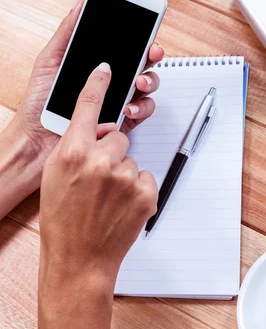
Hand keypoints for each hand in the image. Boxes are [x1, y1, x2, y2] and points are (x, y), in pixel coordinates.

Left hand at [11, 0, 163, 181]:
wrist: (34, 141)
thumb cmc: (37, 103)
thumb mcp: (50, 60)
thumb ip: (67, 31)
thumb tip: (80, 2)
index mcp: (96, 65)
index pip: (124, 47)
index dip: (140, 36)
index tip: (146, 27)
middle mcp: (110, 82)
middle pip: (142, 63)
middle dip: (152, 56)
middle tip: (150, 53)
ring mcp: (117, 101)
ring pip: (147, 87)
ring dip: (149, 81)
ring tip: (138, 82)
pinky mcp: (121, 123)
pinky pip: (142, 112)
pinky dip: (141, 108)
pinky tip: (128, 107)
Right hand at [40, 62, 157, 284]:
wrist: (79, 260)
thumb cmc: (63, 221)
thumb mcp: (56, 175)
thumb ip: (74, 146)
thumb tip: (96, 131)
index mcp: (73, 152)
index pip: (88, 105)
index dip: (98, 83)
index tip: (108, 68)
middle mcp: (101, 160)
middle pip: (118, 136)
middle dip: (111, 153)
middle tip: (98, 179)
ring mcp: (126, 177)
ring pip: (131, 159)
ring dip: (123, 173)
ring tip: (106, 198)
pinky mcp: (146, 192)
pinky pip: (144, 176)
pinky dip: (136, 188)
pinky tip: (120, 205)